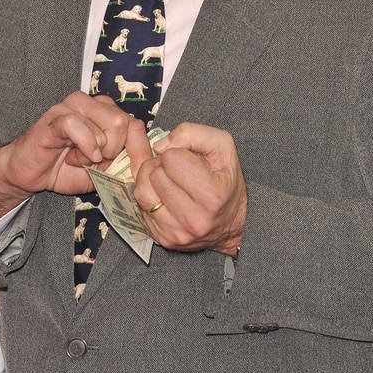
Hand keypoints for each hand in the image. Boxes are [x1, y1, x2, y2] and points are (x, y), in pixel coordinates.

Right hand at [0, 91, 130, 223]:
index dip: (135, 151)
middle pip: (124, 122)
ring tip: (78, 158)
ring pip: (108, 122)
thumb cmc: (64, 169)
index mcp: (104, 112)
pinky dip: (82, 147)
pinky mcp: (55, 118)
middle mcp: (90, 103)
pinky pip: (78, 125)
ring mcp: (71, 107)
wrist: (28, 174)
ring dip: (95, 151)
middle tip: (93, 161)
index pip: (135, 124)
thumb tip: (143, 164)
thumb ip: (121, 162)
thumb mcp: (100, 170)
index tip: (125, 171)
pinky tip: (73, 158)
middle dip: (113, 151)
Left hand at [127, 121, 246, 255]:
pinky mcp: (164, 239)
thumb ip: (192, 133)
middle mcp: (193, 219)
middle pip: (154, 174)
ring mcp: (176, 233)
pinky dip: (148, 195)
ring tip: (167, 178)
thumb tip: (160, 145)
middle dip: (162, 165)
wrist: (232, 223)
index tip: (188, 159)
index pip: (171, 158)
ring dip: (150, 178)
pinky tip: (163, 194)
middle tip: (177, 170)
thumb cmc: (226, 179)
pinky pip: (140, 207)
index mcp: (211, 195)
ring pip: (141, 191)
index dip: (177, 151)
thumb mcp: (222, 145)